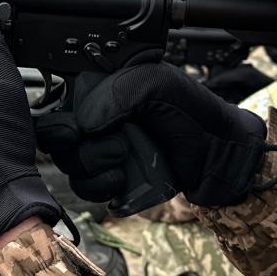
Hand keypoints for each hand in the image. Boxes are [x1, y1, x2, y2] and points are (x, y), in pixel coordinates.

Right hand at [35, 56, 276, 210]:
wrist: (220, 153)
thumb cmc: (193, 112)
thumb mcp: (158, 85)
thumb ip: (121, 93)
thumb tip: (86, 122)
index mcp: (101, 93)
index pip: (57, 105)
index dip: (60, 123)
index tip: (77, 131)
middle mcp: (97, 123)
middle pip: (56, 141)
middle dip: (80, 147)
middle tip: (116, 145)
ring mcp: (103, 152)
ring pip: (70, 167)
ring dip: (92, 168)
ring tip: (123, 161)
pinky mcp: (112, 180)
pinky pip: (86, 190)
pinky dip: (100, 188)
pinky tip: (123, 179)